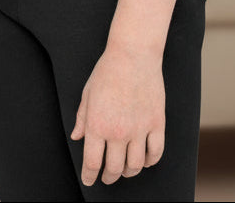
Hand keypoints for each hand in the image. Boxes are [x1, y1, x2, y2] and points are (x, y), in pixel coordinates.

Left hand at [70, 44, 164, 185]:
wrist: (133, 54)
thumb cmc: (107, 71)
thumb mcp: (87, 94)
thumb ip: (82, 118)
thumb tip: (77, 136)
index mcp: (97, 125)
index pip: (92, 163)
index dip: (89, 176)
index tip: (89, 180)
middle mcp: (118, 132)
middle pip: (114, 168)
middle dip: (108, 177)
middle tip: (107, 177)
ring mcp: (140, 129)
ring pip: (135, 165)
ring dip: (129, 172)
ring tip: (125, 170)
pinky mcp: (157, 123)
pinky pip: (156, 153)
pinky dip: (150, 161)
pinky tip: (144, 160)